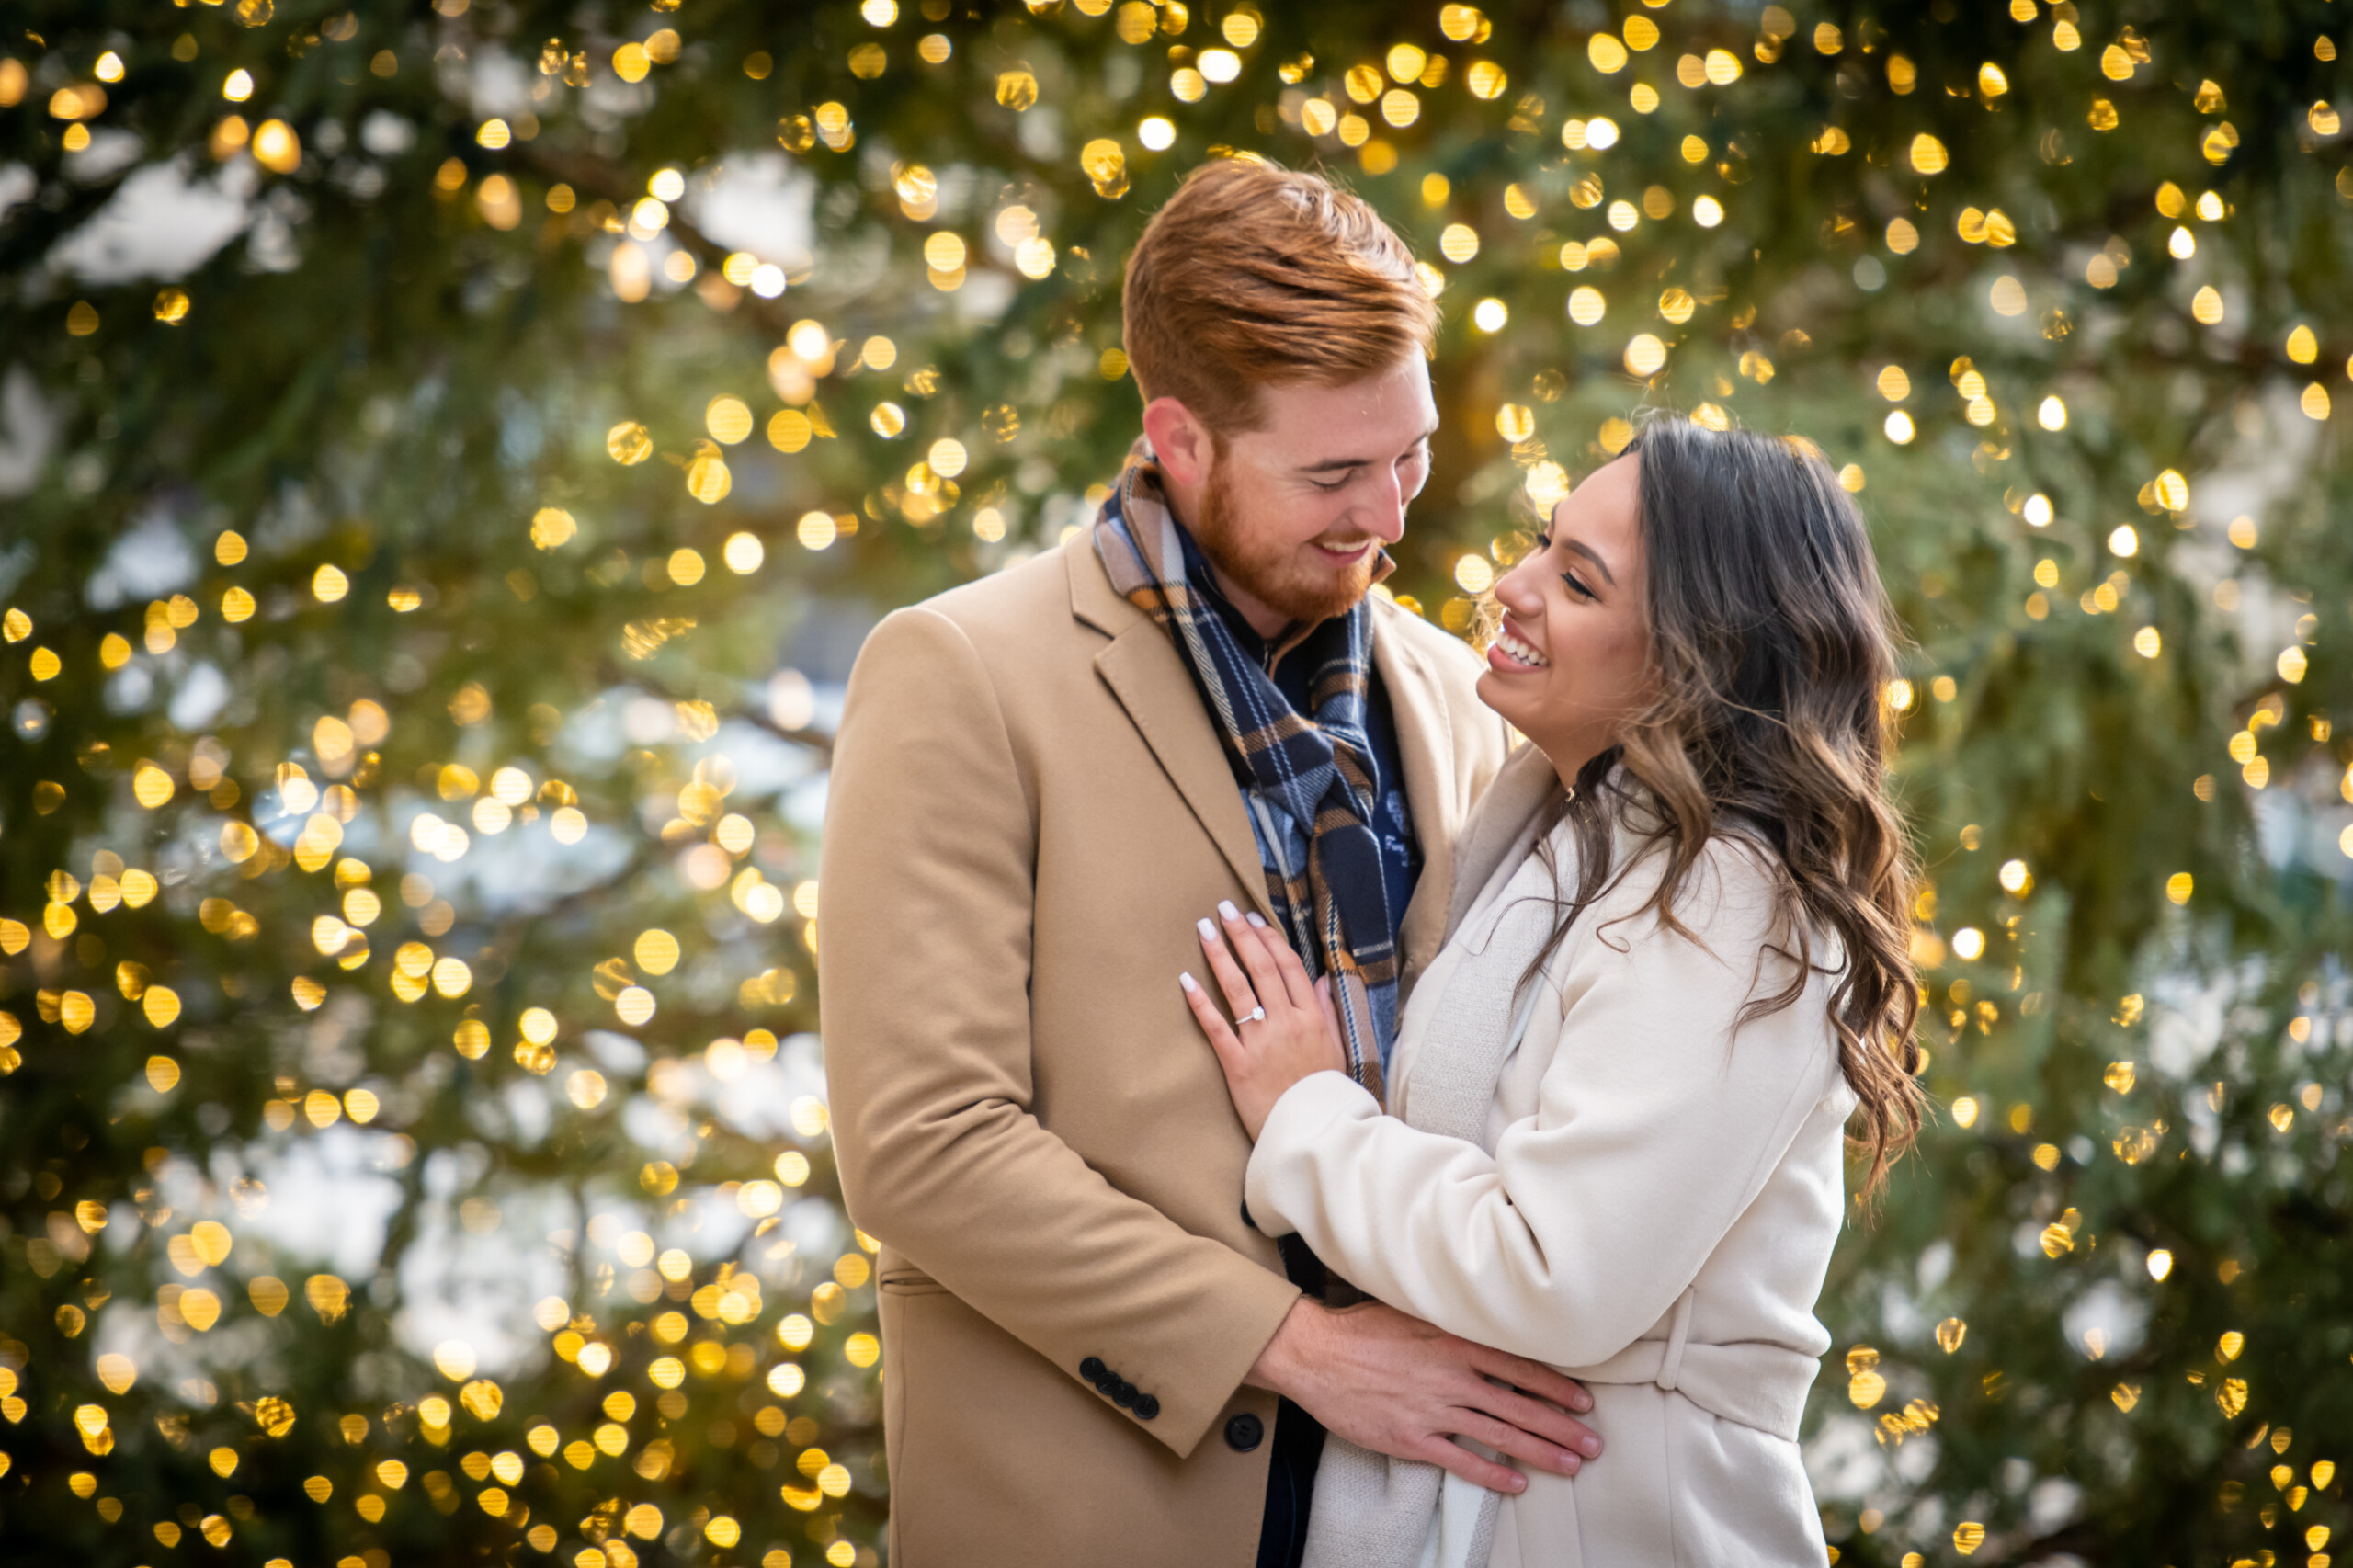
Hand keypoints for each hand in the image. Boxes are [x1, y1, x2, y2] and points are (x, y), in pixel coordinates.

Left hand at [1181, 900, 1345, 1138]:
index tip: (1254, 920)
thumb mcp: (1337, 1049)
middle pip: (1262, 968)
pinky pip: (1217, 1027)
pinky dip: (1201, 1002)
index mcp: (1312, 1017)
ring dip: (1219, 955)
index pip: (1289, 967)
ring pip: (1238, 989)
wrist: (1313, 1133)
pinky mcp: (1238, 1064)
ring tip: (1204, 930)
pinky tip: (1186, 980)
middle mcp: (1287, 1023)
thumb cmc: (1324, 1093)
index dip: (1270, 940)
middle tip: (1224, 910)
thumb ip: (1329, 1012)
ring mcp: (1261, 1042)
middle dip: (1241, 936)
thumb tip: (1323, 980)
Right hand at [1246, 1298, 1601, 1491]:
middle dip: (1562, 1425)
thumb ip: (1451, 1320)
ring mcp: (1433, 1409)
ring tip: (1571, 1463)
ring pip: (1500, 1434)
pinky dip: (1492, 1474)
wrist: (1315, 1353)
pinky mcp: (1412, 1438)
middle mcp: (1451, 1376)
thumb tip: (1487, 1320)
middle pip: (1520, 1405)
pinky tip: (1516, 1483)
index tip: (1583, 1399)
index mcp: (1453, 1341)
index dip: (1556, 1385)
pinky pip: (1461, 1460)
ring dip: (1541, 1451)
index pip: (1519, 1365)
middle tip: (1593, 1442)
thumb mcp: (1412, 1309)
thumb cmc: (1361, 1327)